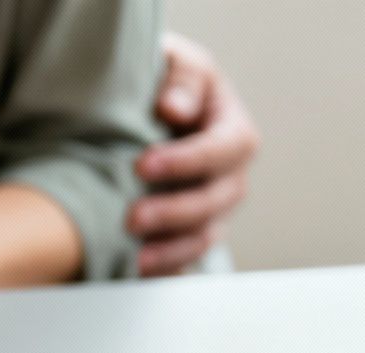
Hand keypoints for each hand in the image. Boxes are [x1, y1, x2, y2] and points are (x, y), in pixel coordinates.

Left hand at [129, 33, 259, 276]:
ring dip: (172, 251)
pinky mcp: (189, 234)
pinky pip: (185, 259)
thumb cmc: (167, 84)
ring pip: (204, 237)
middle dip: (174, 213)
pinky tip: (140, 276)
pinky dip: (167, 271)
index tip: (142, 164)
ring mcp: (212, 210)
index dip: (185, 161)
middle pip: (215, 201)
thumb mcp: (177, 64)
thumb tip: (174, 107)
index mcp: (232, 130)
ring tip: (137, 259)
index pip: (221, 149)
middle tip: (132, 218)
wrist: (149, 113)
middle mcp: (230, 175)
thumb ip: (181, 79)